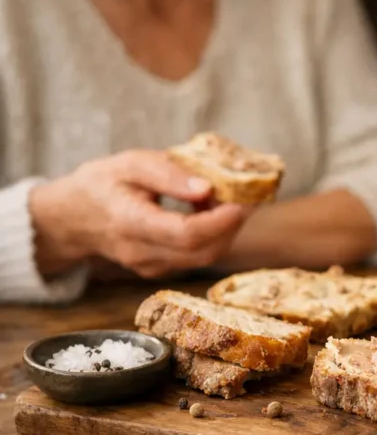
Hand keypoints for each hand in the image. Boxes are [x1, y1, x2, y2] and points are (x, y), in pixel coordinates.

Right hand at [29, 150, 251, 278]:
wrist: (71, 217)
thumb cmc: (102, 184)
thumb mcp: (130, 163)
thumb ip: (169, 174)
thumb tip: (208, 188)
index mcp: (130, 222)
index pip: (186, 233)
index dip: (221, 220)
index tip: (243, 200)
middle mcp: (140, 252)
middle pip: (202, 251)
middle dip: (233, 225)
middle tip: (248, 196)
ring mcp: (149, 267)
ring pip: (203, 258)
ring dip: (226, 231)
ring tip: (229, 200)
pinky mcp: (157, 271)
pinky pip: (195, 258)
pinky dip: (213, 237)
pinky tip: (211, 213)